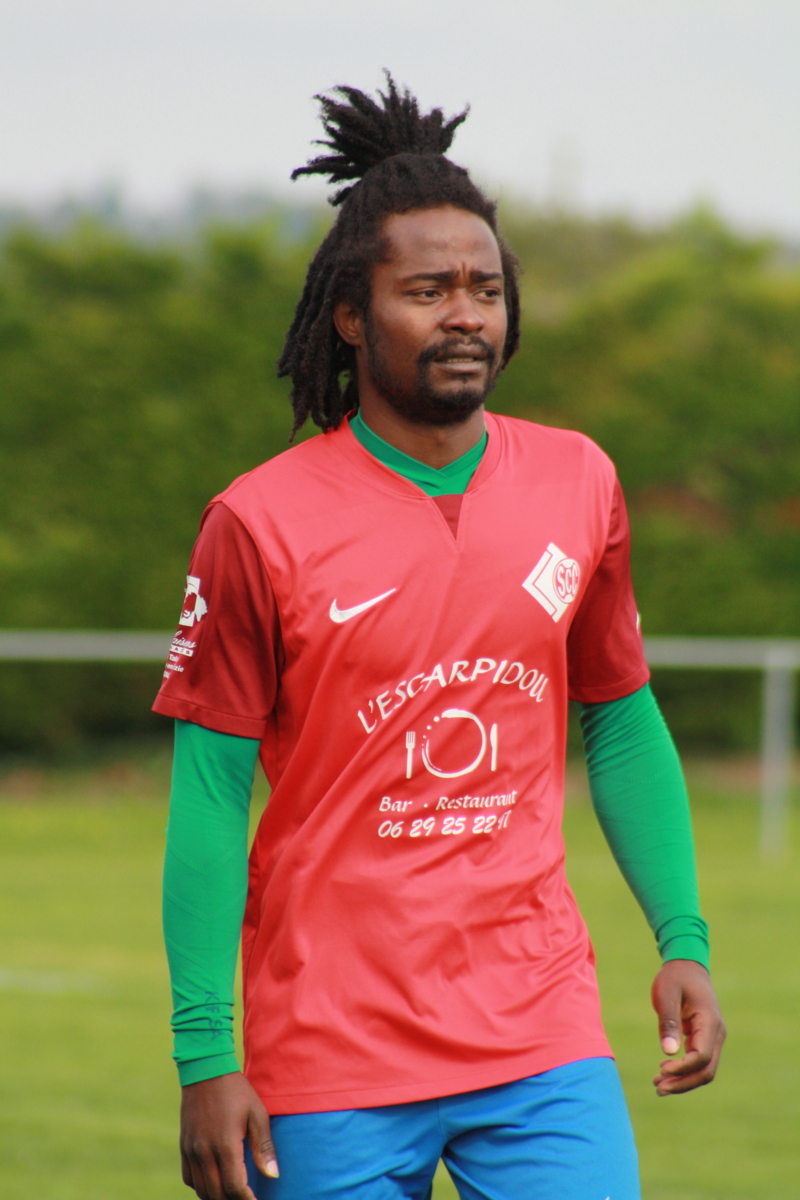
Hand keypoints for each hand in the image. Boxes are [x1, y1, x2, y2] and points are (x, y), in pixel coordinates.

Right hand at [180, 1071, 278, 1198]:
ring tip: (233, 1194)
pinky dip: (201, 1186)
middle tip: (248, 1197)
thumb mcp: (257, 1113)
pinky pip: (189, 1177)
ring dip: (217, 1196)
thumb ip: (264, 1146)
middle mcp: (204, 1151)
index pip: (235, 1187)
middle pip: (217, 1193)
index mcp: (225, 1144)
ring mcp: (191, 1150)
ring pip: (201, 1189)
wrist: (206, 1069)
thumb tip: (273, 1175)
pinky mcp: (184, 1145)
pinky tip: (214, 1182)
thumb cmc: (236, 1090)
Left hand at [651, 959, 725, 1095]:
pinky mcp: (704, 1039)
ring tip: (658, 1085)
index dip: (683, 1068)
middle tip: (657, 1088)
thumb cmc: (675, 977)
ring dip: (683, 1081)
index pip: (702, 1056)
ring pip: (704, 1070)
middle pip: (706, 1070)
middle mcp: (716, 1033)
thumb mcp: (667, 994)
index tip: (661, 1069)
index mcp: (710, 1022)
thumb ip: (668, 1022)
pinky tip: (665, 1073)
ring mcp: (712, 1037)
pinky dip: (684, 1071)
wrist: (686, 966)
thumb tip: (668, 1053)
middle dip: (683, 1083)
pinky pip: (698, 1062)